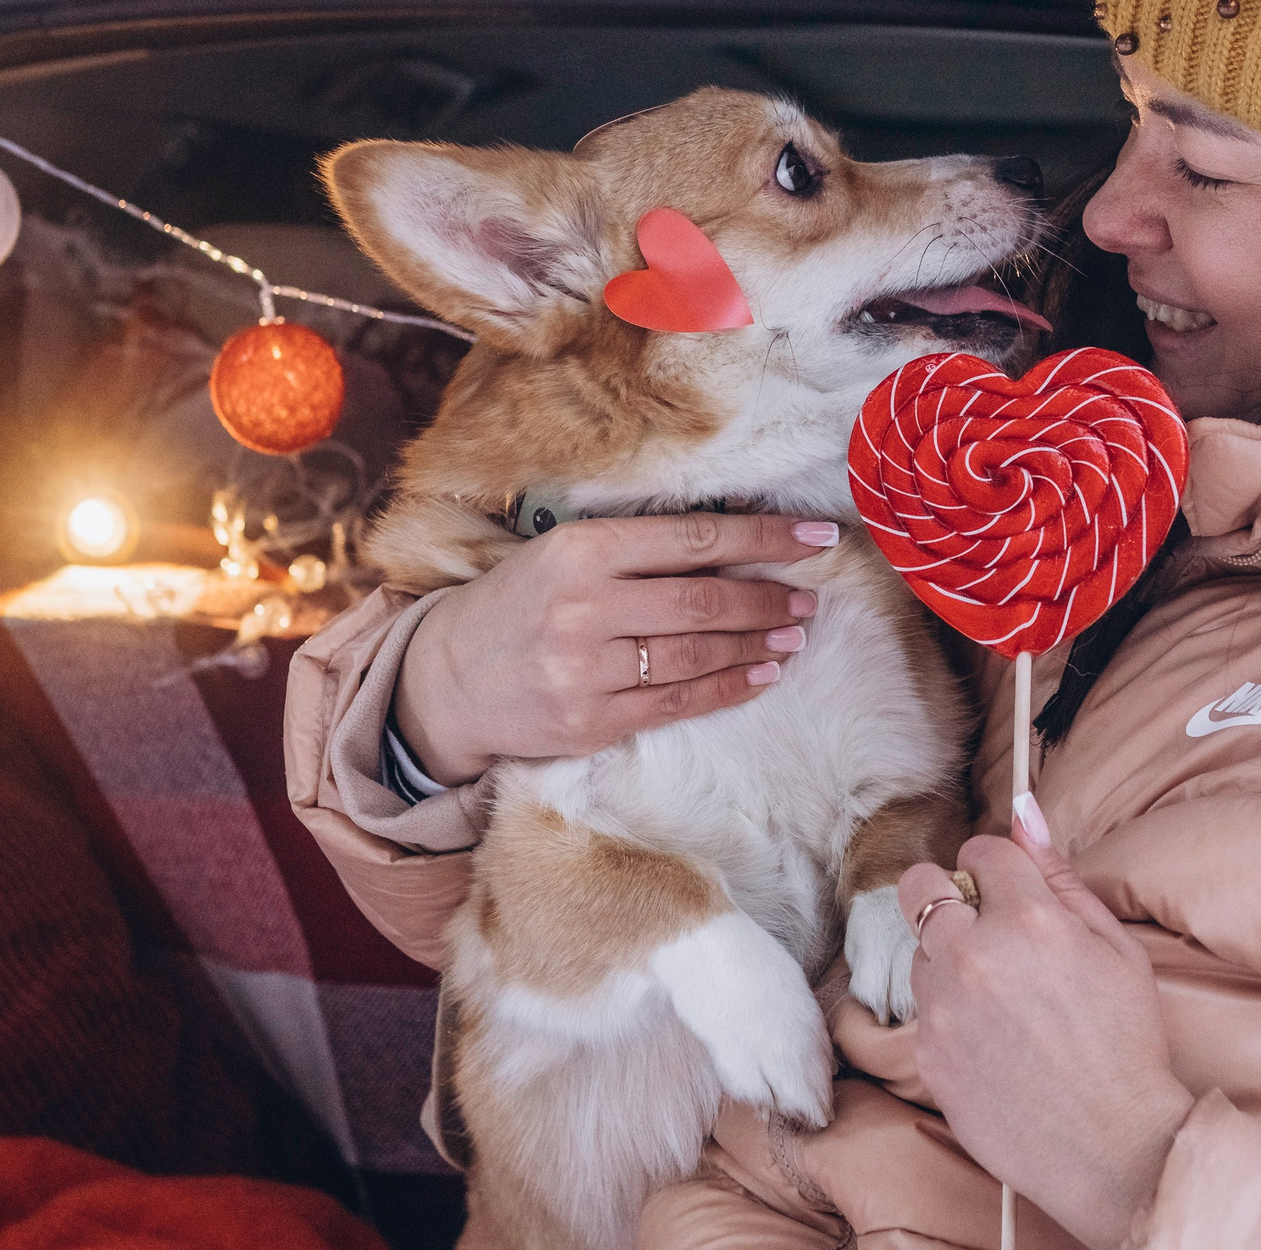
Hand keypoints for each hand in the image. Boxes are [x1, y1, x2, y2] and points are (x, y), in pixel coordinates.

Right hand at [391, 512, 837, 785]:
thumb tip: (735, 545)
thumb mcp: (564, 555)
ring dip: (757, 644)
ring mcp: (587, 671)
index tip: (815, 538)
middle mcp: (584, 608)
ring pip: (696, 654)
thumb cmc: (518, 605)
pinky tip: (762, 674)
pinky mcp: (591, 723)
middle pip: (703, 601)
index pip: (693, 539)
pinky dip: (728, 687)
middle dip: (768, 599)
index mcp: (580, 551)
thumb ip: (639, 550)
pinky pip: (678, 703)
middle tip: (811, 598)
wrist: (445, 682)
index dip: (763, 538)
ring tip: (795, 634)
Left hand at [898, 798, 1193, 1249]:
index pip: (981, 850)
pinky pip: (923, 1009)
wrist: (1110, 1144)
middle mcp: (975, 955)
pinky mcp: (927, 1055)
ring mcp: (943, 1008)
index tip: (1008, 884)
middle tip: (981, 922)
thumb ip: (1061, 875)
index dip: (995, 863)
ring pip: (920, 951)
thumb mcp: (1116, 948)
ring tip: (1002, 998)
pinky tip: (994, 1040)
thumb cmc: (1126, 1043)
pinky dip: (950, 1013)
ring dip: (949, 957)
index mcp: (1030, 919)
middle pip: (919, 887)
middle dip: (945, 891)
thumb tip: (1024, 812)